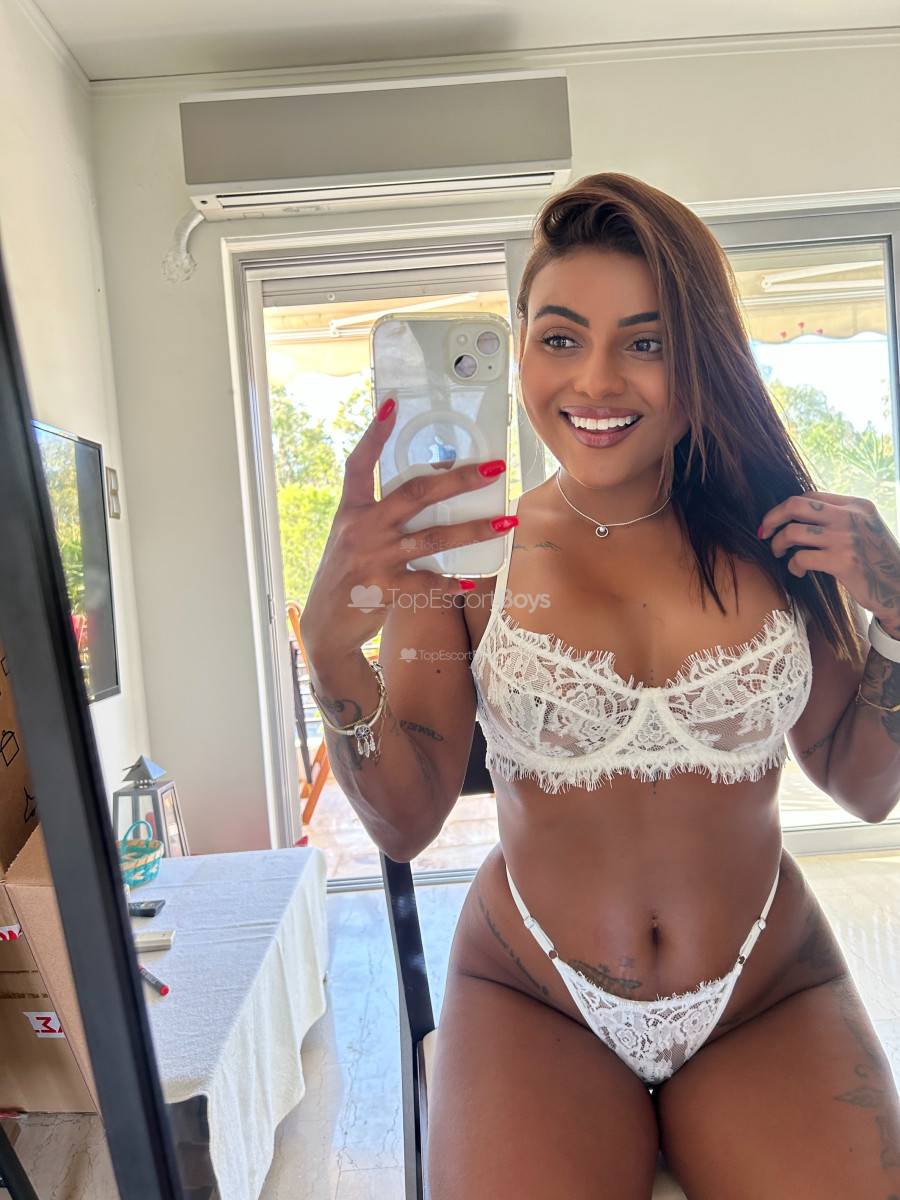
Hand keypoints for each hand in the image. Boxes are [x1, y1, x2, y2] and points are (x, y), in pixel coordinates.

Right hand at [299, 399, 513, 658]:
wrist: (327, 627)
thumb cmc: (348, 577)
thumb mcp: (352, 539)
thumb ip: (381, 517)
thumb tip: (431, 493)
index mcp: (351, 511)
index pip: (359, 465)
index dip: (374, 435)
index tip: (391, 406)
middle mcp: (361, 530)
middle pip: (415, 494)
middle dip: (458, 479)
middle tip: (492, 469)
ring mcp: (373, 560)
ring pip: (432, 538)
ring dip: (473, 529)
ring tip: (505, 521)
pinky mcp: (385, 590)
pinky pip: (428, 583)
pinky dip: (453, 581)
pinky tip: (474, 578)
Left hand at [758, 492, 899, 623]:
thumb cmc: (877, 561)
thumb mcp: (865, 529)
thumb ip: (840, 518)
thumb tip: (799, 516)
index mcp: (857, 505)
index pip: (809, 497)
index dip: (785, 508)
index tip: (774, 522)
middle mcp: (851, 517)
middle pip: (796, 505)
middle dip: (772, 518)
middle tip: (764, 532)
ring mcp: (846, 539)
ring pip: (793, 532)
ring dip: (778, 544)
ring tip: (779, 554)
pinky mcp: (842, 562)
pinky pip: (801, 558)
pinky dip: (792, 565)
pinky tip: (798, 571)